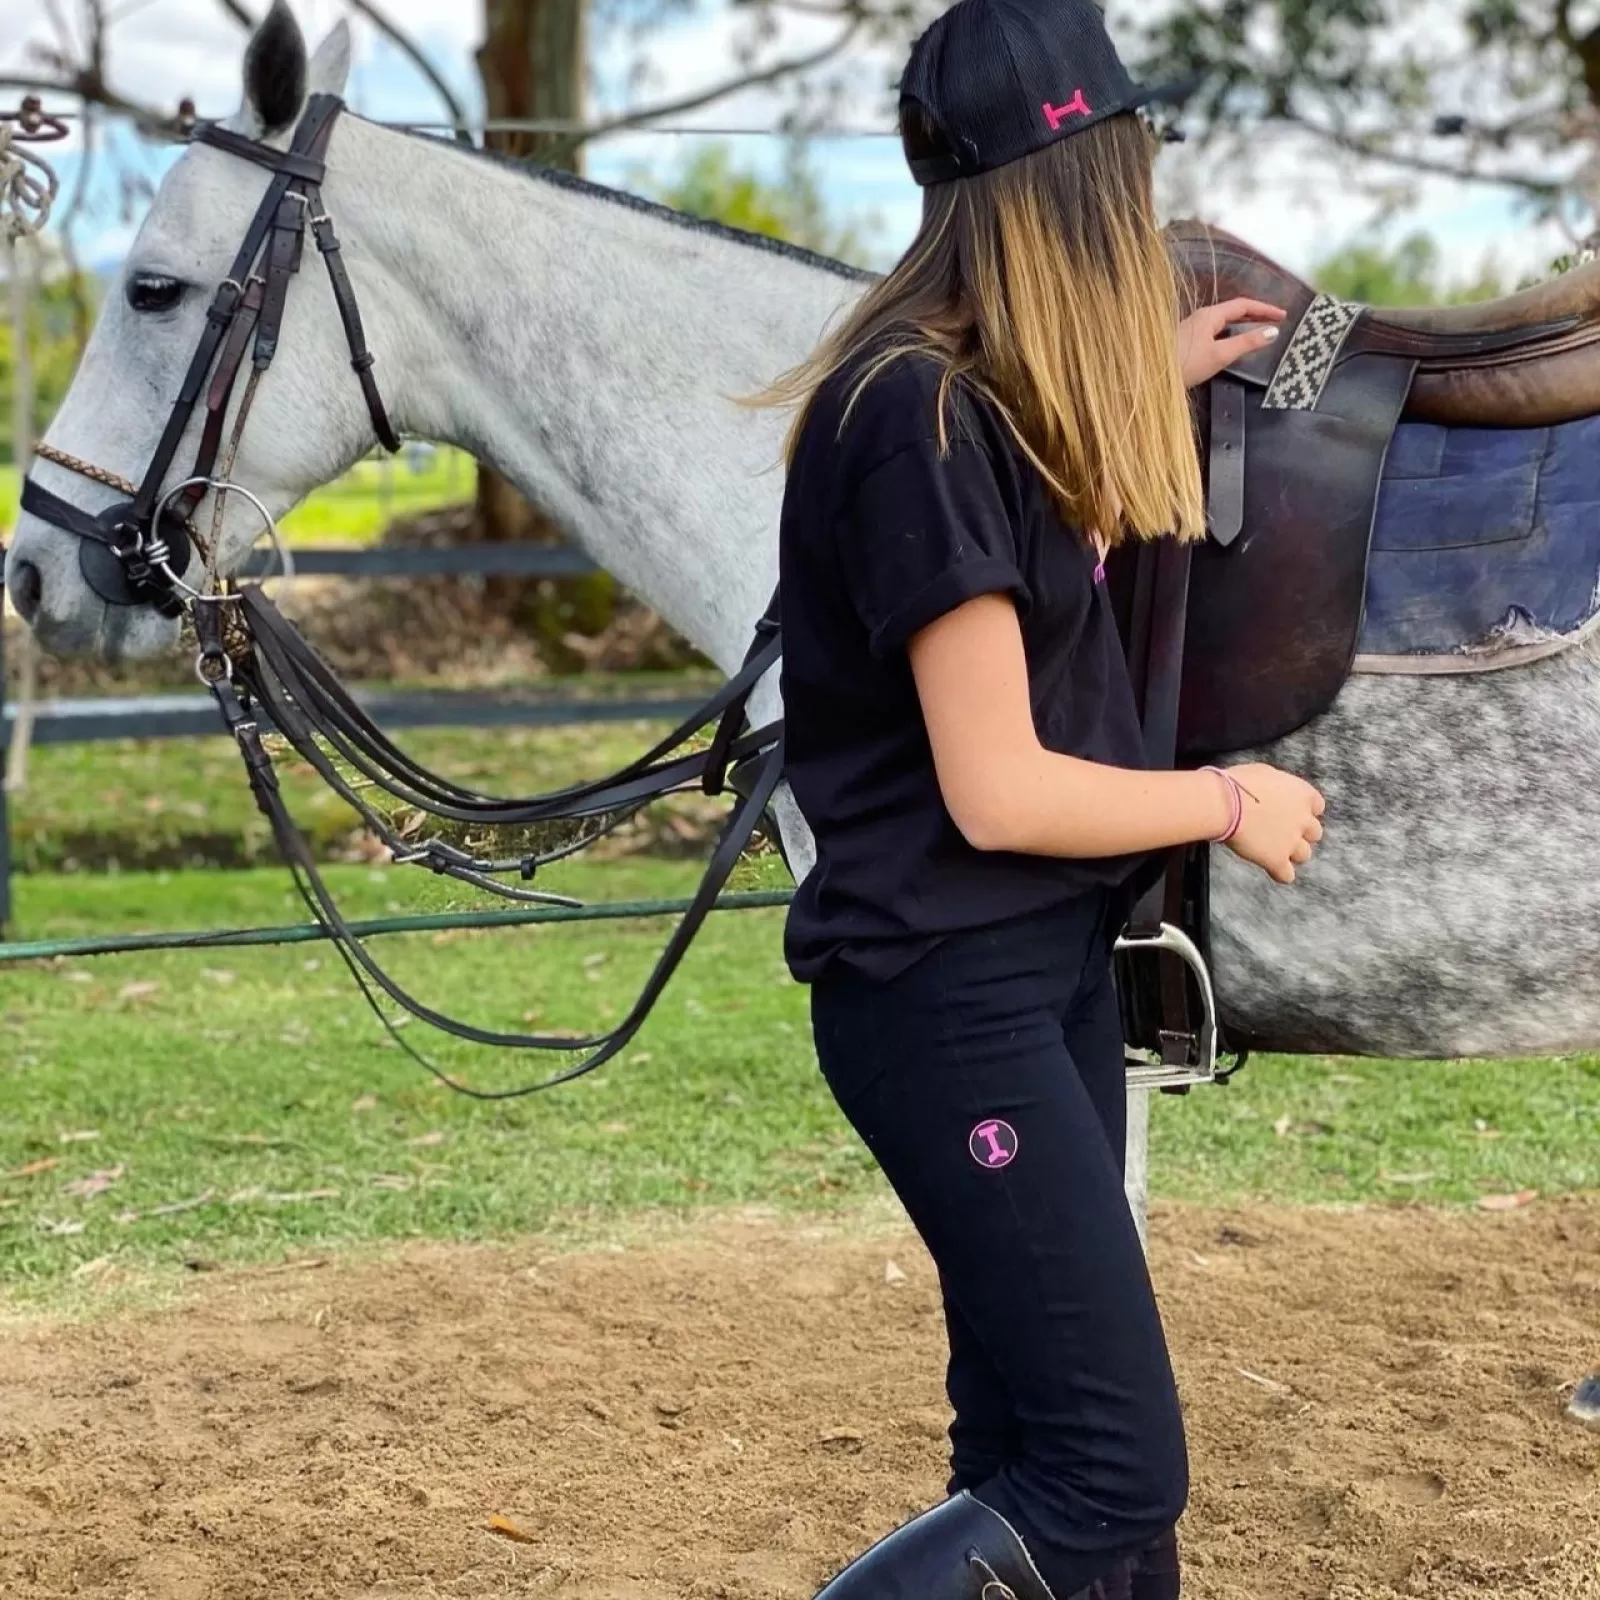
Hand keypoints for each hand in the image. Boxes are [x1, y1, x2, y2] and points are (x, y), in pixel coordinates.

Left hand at [1177, 298, 1287, 388]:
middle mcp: (1201, 317)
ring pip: (1224, 320)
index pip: (1243, 305)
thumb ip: (1247, 343)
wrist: (1152, 378)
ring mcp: (1193, 327)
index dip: (1265, 309)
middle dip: (1256, 314)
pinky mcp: (1188, 340)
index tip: (1283, 315)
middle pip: (1234, 310)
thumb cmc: (1185, 365)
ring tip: (1260, 328)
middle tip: (1276, 321)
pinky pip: (1216, 329)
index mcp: (1210, 315)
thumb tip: (1272, 332)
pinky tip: (1233, 342)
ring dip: (1244, 323)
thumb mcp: (1220, 355)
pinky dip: (1231, 331)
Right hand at [1217, 763, 1325, 884]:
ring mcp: (1292, 841)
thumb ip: (1277, 787)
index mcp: (1303, 794)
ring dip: (1291, 853)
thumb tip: (1272, 792)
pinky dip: (1280, 873)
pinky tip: (1270, 868)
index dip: (1304, 810)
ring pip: (1304, 855)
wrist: (1225, 803)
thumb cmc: (1238, 783)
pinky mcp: (1276, 859)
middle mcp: (1303, 819)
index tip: (1290, 812)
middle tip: (1281, 831)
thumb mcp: (1264, 773)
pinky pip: (1287, 875)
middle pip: (1315, 833)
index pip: (1317, 806)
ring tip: (1273, 850)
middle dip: (1300, 833)